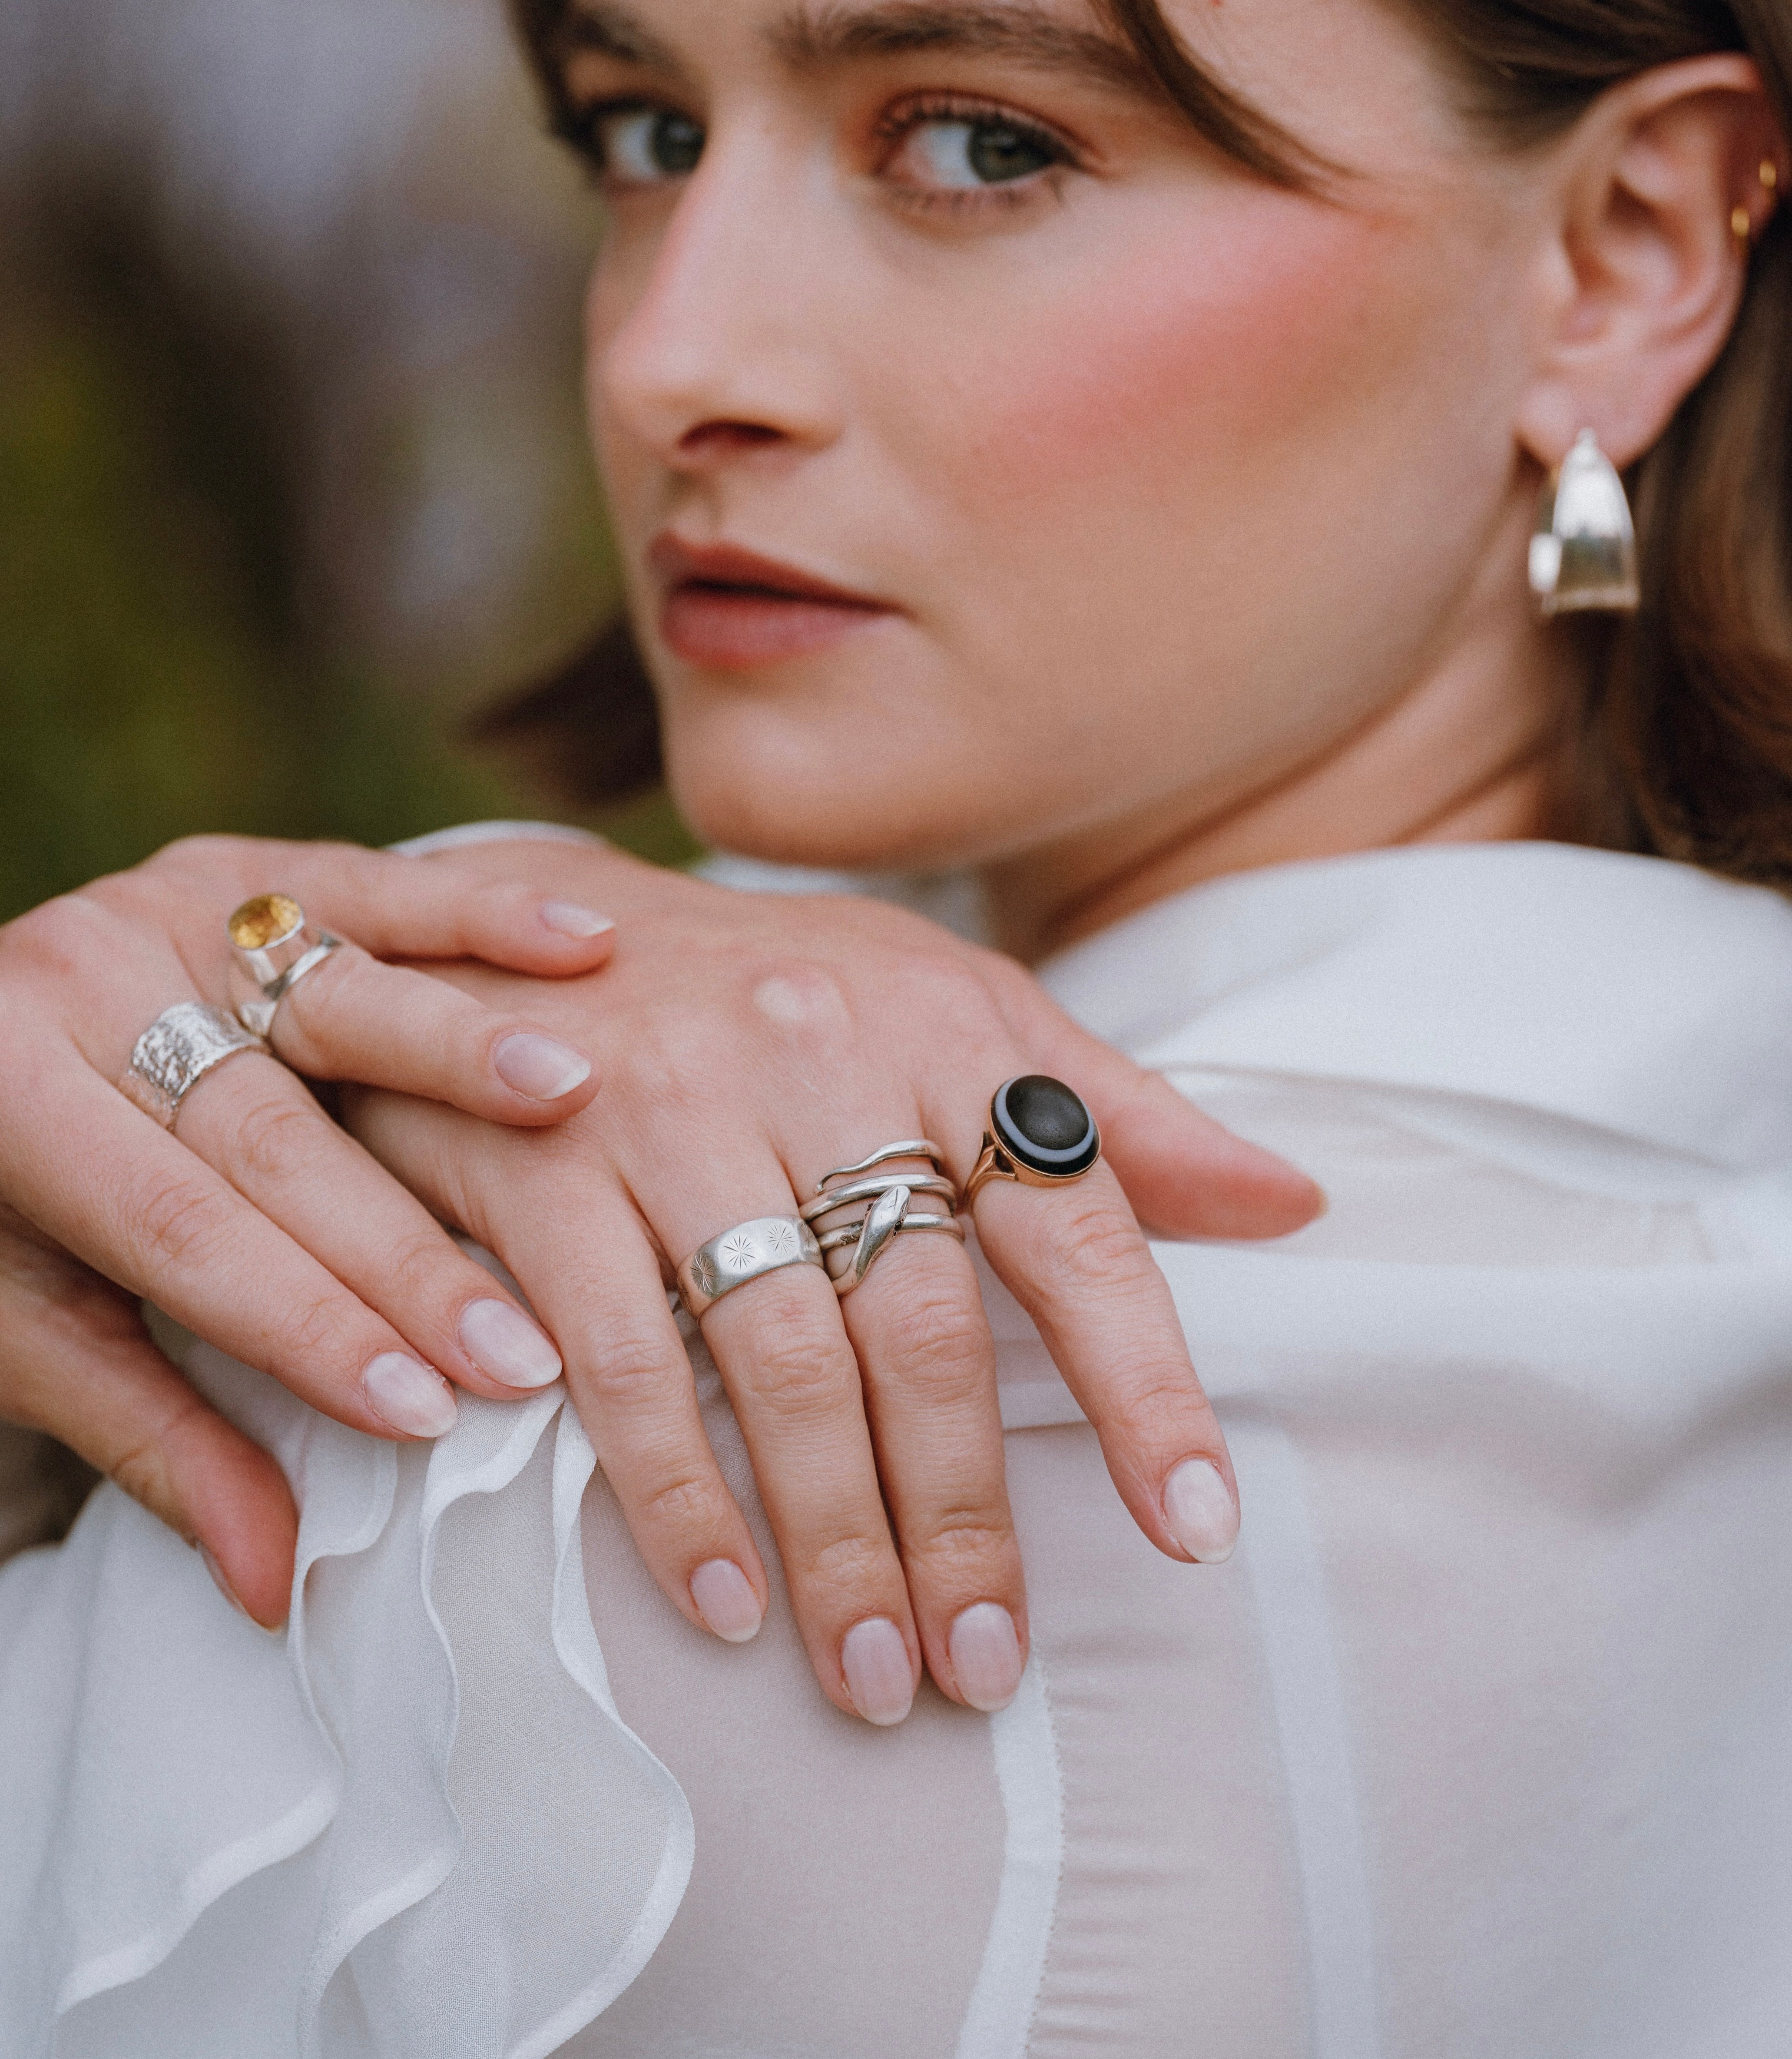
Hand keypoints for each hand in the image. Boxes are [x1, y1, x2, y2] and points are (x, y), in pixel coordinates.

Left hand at [0, 835, 616, 1621]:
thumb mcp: (34, 1328)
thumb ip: (158, 1439)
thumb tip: (272, 1588)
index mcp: (4, 1099)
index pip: (181, 1231)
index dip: (306, 1324)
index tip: (427, 1411)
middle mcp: (77, 983)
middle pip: (266, 1129)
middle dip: (402, 1247)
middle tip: (526, 1343)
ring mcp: (161, 907)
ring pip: (330, 987)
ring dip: (462, 1045)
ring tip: (574, 1093)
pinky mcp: (233, 866)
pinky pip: (369, 883)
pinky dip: (479, 910)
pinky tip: (582, 940)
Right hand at [345, 838, 1321, 1723]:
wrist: (531, 917)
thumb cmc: (782, 986)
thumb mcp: (955, 1006)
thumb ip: (1114, 1115)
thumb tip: (1291, 1203)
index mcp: (943, 1026)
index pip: (1072, 1223)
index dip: (1143, 1383)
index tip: (1197, 1527)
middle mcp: (817, 1057)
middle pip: (921, 1323)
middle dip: (963, 1514)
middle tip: (985, 1664)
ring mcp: (674, 1107)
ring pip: (781, 1357)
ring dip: (833, 1535)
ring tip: (871, 1671)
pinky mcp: (545, 1160)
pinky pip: (621, 1354)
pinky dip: (674, 1489)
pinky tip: (721, 1595)